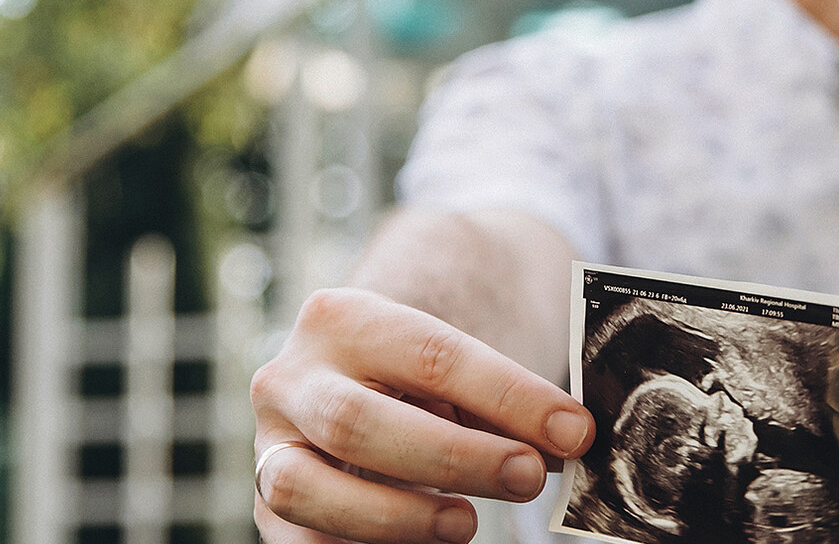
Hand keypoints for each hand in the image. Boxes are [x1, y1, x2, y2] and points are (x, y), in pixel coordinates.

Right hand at [250, 288, 594, 543]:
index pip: (432, 355)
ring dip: (396, 515)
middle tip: (529, 477)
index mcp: (344, 318)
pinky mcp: (263, 502)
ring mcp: (267, 442)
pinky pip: (296, 540)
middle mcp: (291, 375)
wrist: (356, 377)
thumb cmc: (424, 378)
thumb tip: (569, 443)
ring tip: (466, 525)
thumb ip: (505, 404)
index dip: (509, 397)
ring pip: (303, 488)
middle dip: (455, 458)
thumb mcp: (460, 372)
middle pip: (359, 423)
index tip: (575, 431)